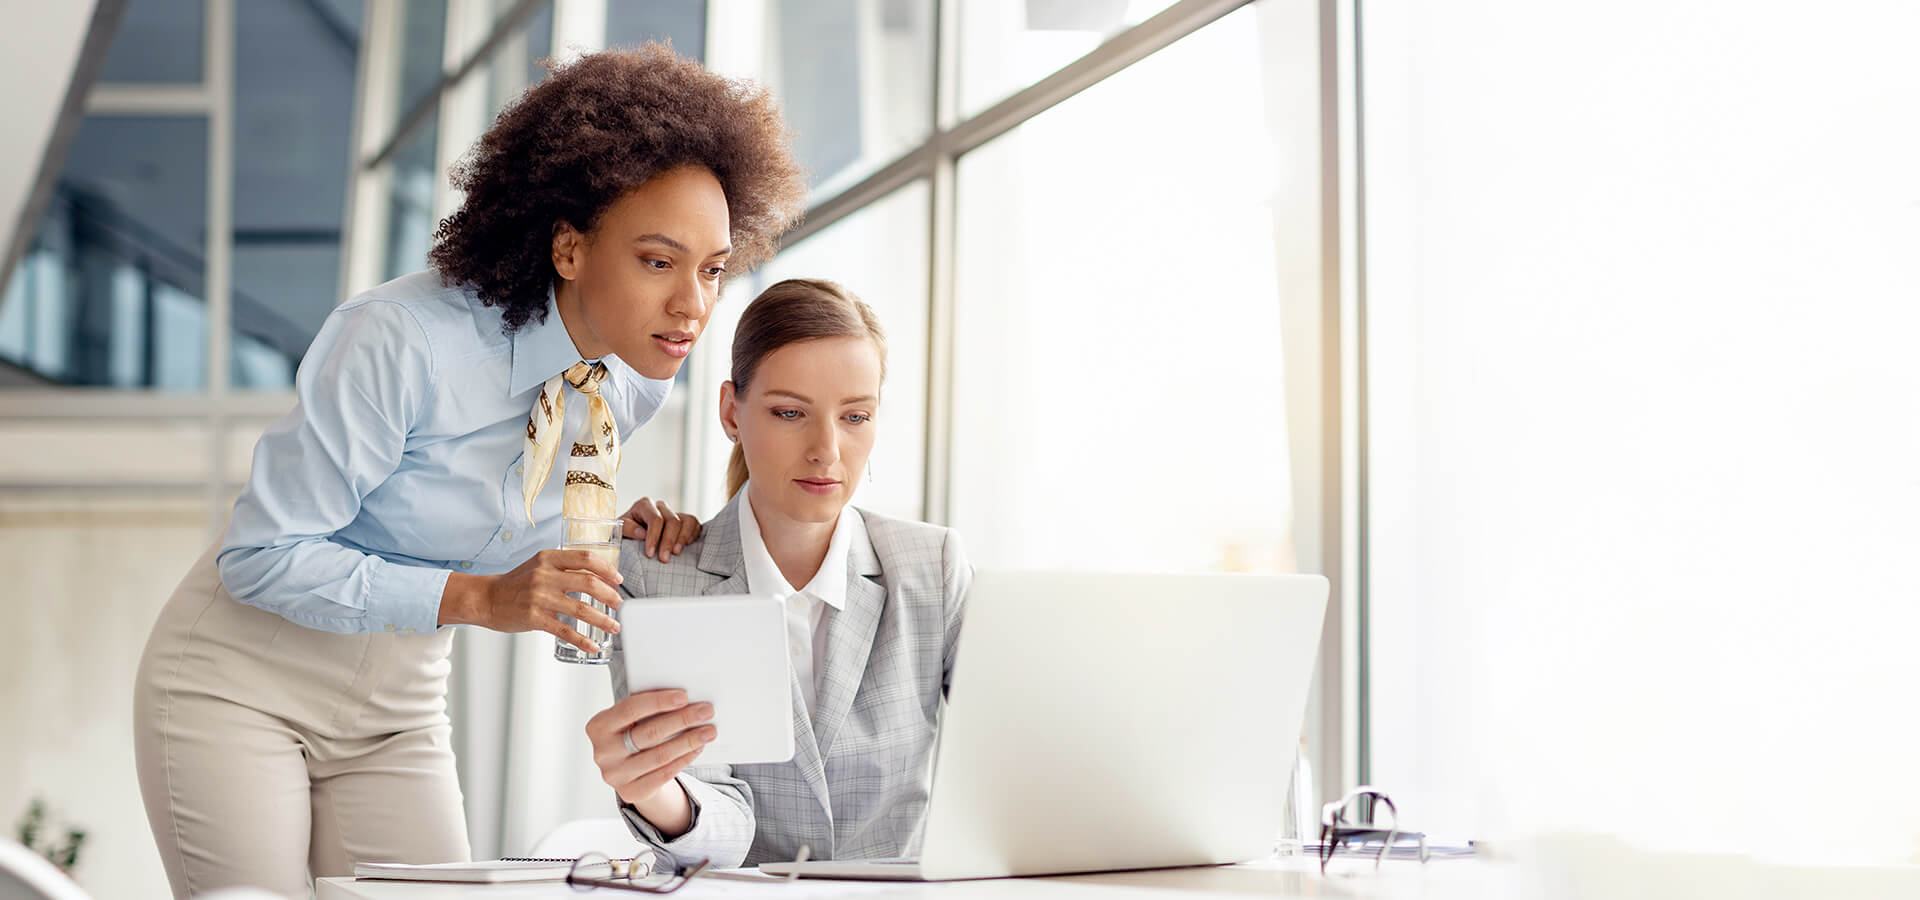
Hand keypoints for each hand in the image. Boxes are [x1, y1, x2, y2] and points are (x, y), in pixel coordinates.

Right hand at [438, 549, 621, 653]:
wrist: (486, 598)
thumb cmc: (515, 584)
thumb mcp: (539, 565)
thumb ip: (563, 567)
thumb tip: (596, 575)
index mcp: (548, 559)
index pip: (586, 558)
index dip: (606, 569)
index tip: (618, 580)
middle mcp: (545, 575)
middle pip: (589, 583)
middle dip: (610, 595)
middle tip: (619, 604)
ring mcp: (540, 597)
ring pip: (581, 609)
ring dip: (603, 620)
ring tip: (614, 626)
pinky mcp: (535, 618)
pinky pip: (565, 631)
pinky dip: (583, 640)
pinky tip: (593, 645)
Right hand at [587, 689, 717, 832]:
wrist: (625, 769)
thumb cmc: (631, 734)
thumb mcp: (630, 719)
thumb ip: (647, 708)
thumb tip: (685, 699)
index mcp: (598, 727)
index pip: (630, 709)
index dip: (658, 702)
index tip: (684, 696)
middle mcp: (603, 753)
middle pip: (649, 733)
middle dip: (682, 720)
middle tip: (706, 711)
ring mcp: (615, 775)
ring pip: (660, 755)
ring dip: (689, 741)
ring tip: (709, 731)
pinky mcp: (631, 792)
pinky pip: (663, 774)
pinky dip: (684, 759)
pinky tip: (697, 748)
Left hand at [622, 497, 702, 562]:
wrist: (632, 539)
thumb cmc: (625, 535)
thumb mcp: (619, 531)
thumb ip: (627, 529)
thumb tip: (642, 533)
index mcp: (644, 505)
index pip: (655, 519)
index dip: (654, 537)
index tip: (650, 553)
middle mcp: (660, 506)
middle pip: (672, 520)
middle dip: (668, 541)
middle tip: (664, 559)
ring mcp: (674, 512)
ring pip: (685, 521)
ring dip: (681, 539)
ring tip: (676, 554)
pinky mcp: (684, 520)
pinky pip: (694, 524)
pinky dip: (691, 535)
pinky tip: (685, 546)